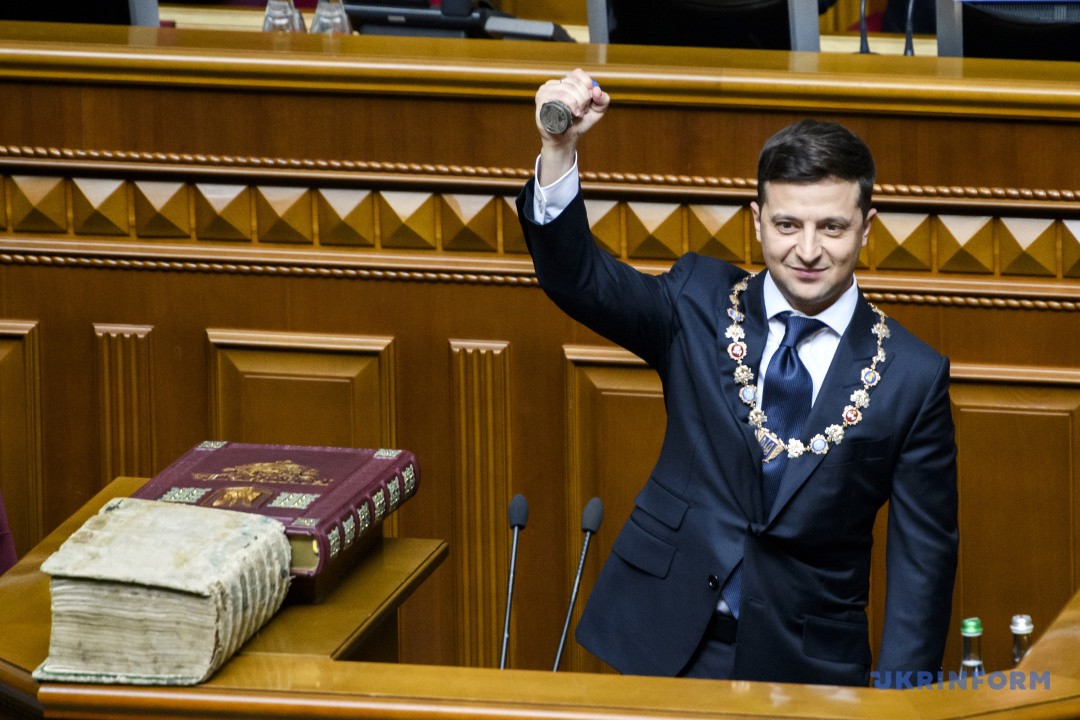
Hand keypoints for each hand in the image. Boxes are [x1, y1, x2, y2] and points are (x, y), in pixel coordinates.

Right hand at [535, 69, 608, 184]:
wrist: (565, 140)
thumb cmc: (578, 124)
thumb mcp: (596, 111)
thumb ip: (603, 100)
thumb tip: (596, 90)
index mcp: (565, 82)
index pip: (578, 74)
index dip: (587, 86)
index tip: (589, 101)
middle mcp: (553, 84)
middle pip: (574, 82)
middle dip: (584, 98)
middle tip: (583, 111)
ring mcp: (545, 91)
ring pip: (567, 88)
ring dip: (578, 102)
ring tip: (578, 114)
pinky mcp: (541, 101)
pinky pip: (558, 96)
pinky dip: (570, 104)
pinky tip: (572, 114)